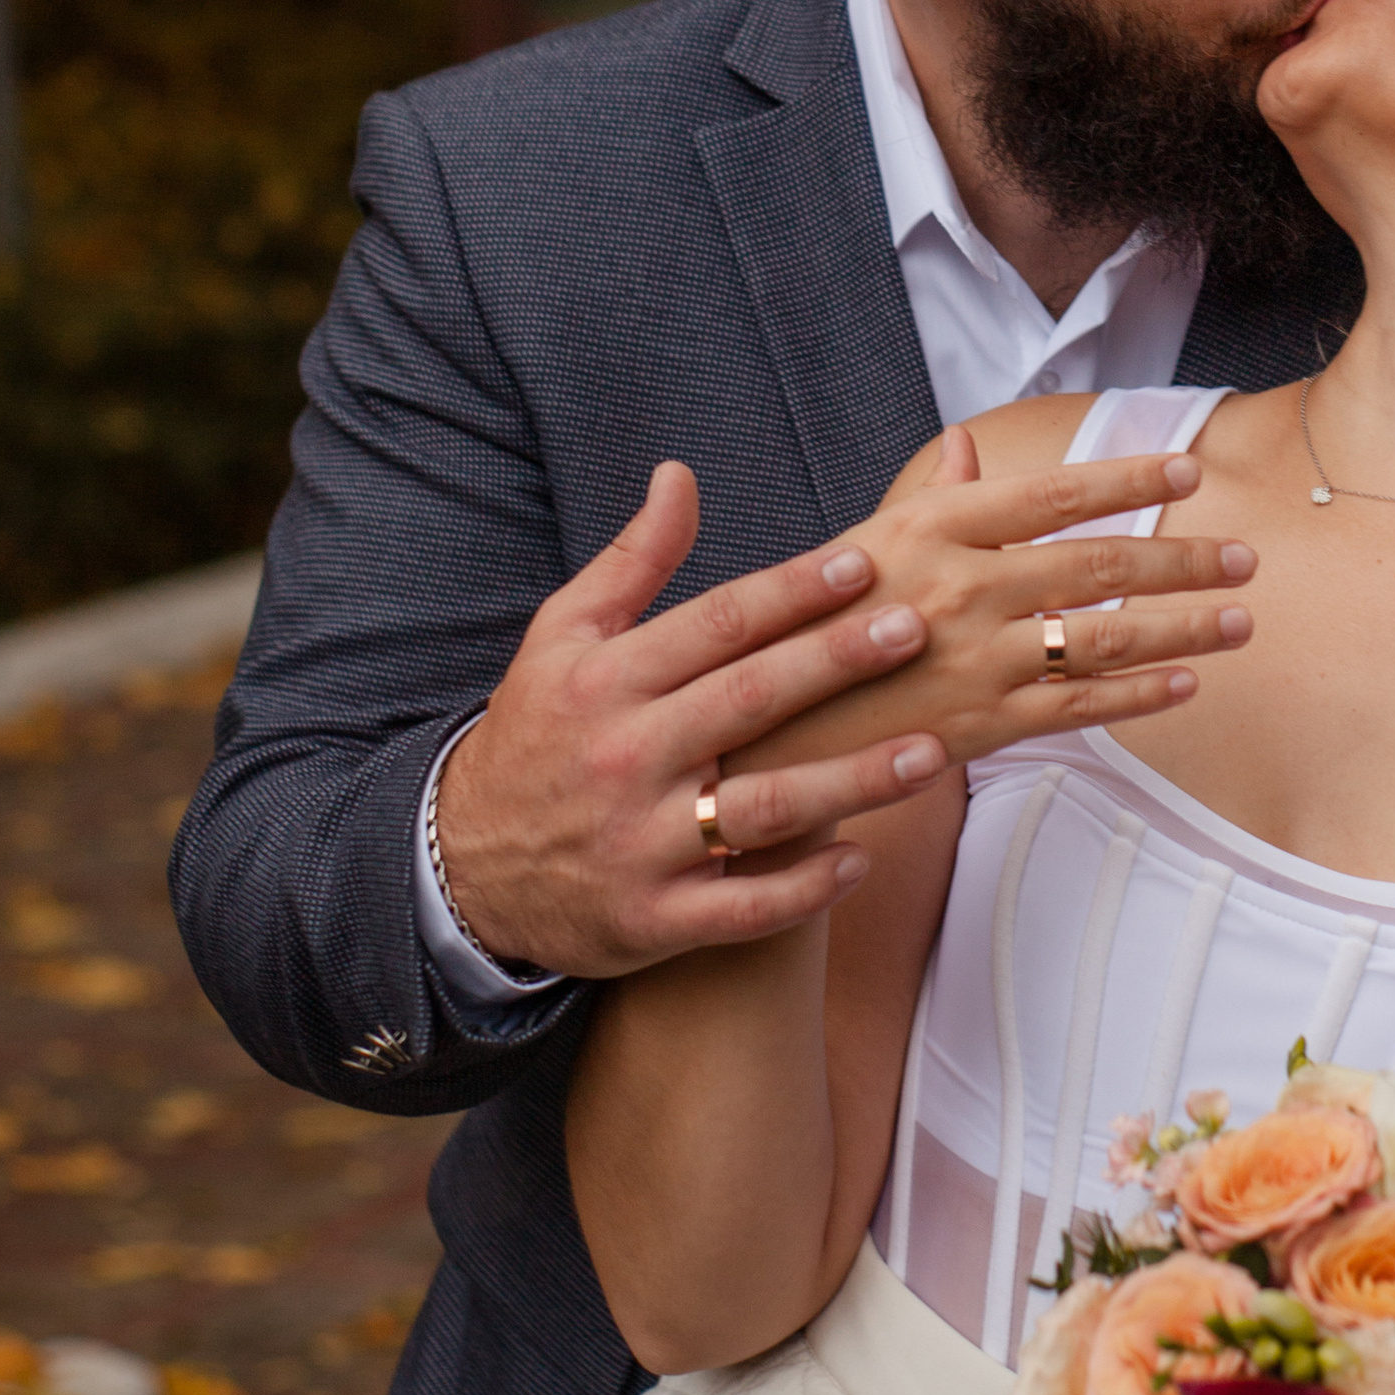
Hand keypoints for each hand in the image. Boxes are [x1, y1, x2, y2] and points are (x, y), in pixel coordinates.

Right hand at [436, 464, 949, 980]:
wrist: (462, 867)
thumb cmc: (537, 734)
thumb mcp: (561, 638)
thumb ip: (632, 561)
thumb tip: (681, 475)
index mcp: (607, 681)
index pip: (716, 624)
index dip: (792, 592)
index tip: (861, 564)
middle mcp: (625, 757)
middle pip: (750, 701)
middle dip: (837, 662)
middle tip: (915, 629)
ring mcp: (640, 843)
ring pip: (763, 809)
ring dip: (853, 781)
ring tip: (931, 752)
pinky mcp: (651, 919)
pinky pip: (742, 908)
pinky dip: (804, 886)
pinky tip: (861, 856)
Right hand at [736, 425, 1256, 778]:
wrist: (767, 728)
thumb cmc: (819, 620)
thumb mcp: (867, 542)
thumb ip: (935, 497)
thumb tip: (970, 449)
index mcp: (938, 527)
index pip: (1056, 492)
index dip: (1131, 478)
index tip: (1192, 468)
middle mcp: (963, 587)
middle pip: (1100, 565)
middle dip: (1185, 560)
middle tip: (1247, 557)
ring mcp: (976, 659)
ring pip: (1105, 639)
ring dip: (1184, 628)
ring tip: (1240, 619)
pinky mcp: (983, 726)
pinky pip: (1080, 708)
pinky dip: (1139, 695)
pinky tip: (1186, 683)